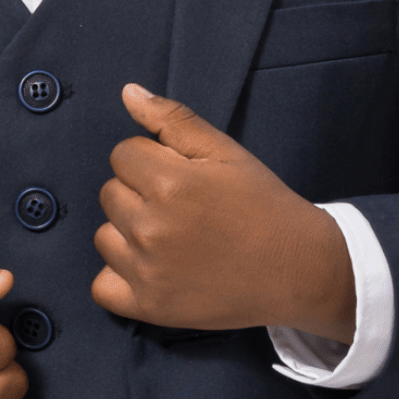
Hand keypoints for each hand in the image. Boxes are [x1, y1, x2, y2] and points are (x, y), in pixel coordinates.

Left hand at [92, 85, 356, 339]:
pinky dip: (120, 278)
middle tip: (183, 209)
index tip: (182, 177)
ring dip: (128, 234)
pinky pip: (101, 287)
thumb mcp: (226, 152)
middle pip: (110, 193)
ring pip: (104, 236)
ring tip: (172, 239)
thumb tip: (127, 92)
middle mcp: (152, 228)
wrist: (297, 269)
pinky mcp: (149, 307)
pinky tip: (152, 269)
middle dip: (139, 194)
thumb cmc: (262, 205)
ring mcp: (148, 271)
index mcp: (170, 183)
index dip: (152, 160)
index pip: (122, 155)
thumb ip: (173, 119)